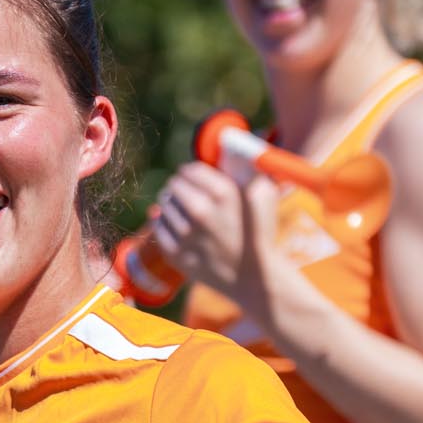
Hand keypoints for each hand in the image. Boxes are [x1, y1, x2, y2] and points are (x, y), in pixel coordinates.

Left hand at [152, 165, 328, 346]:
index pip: (189, 170)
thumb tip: (232, 143)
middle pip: (173, 185)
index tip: (192, 178)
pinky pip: (158, 227)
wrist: (254, 279)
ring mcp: (186, 234)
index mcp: (223, 192)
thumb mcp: (264, 194)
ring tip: (184, 211)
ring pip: (163, 205)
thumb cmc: (261, 234)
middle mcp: (201, 211)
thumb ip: (248, 166)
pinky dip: (165, 225)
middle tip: (185, 194)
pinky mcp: (175, 253)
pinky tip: (178, 227)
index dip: (191, 173)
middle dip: (179, 187)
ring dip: (171, 205)